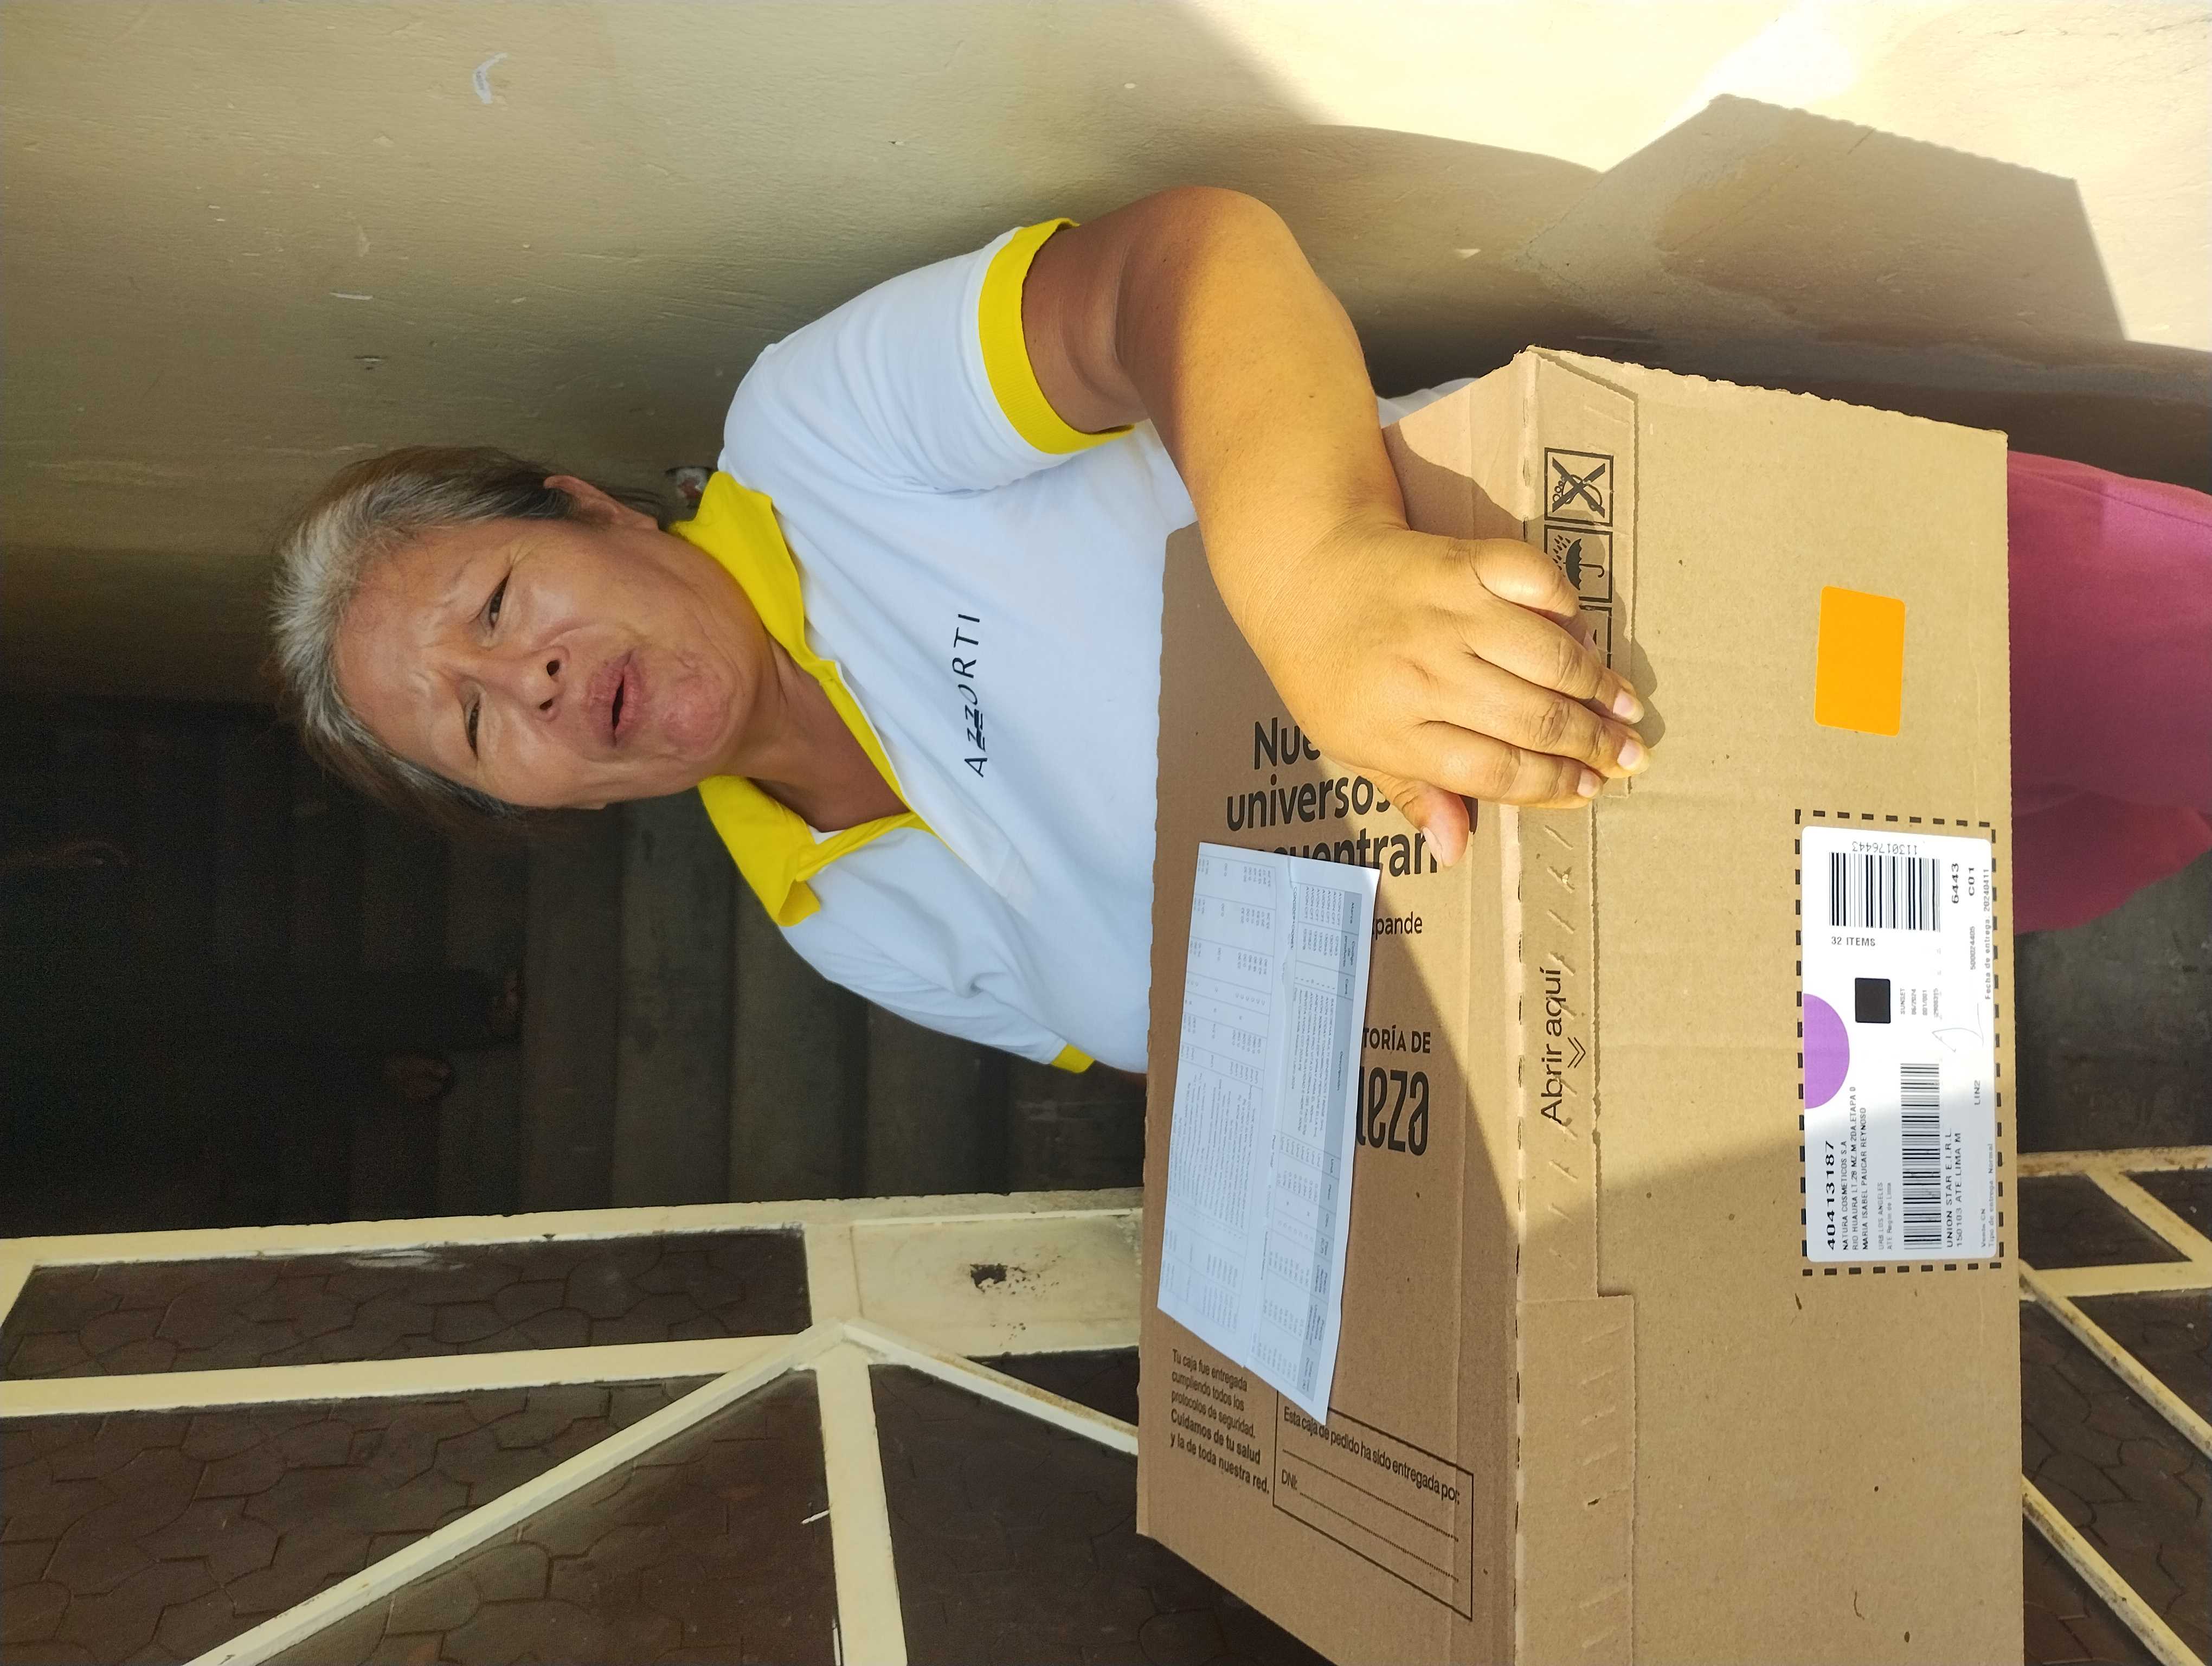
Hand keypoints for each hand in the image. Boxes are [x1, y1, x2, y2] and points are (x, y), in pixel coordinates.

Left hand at [1236, 516, 1648, 865]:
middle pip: (1530, 719)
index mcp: (1393, 729)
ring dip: (1596, 685)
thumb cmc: (1325, 668)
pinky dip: (1564, 604)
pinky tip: (1583, 633)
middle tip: (1630, 758)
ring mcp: (1445, 612)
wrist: (1300, 570)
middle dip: (1591, 744)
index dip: (1551, 785)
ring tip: (1627, 710)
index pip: (1493, 770)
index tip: (1590, 789)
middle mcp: (1424, 672)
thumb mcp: (1349, 744)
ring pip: (1545, 656)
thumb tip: (1456, 851)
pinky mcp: (1460, 559)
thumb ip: (1411, 792)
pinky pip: (1533, 579)